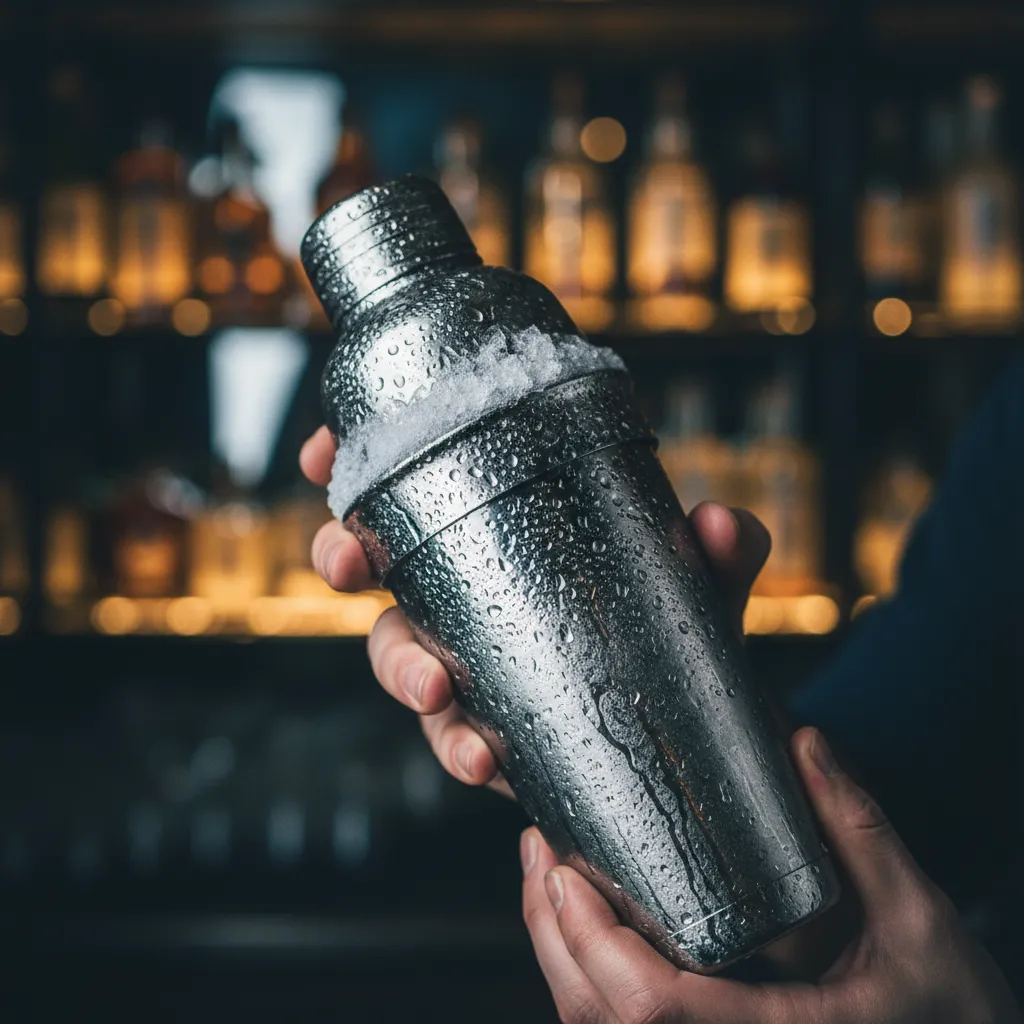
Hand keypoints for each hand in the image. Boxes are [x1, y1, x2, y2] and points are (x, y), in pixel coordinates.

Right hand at [300, 425, 770, 797]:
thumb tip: (721, 524)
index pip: (412, 484)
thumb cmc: (677, 620)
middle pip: (375, 565)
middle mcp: (467, 591)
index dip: (352, 465)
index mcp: (497, 529)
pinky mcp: (487, 728)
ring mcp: (471, 661)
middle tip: (349, 565)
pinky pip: (453, 736)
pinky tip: (480, 760)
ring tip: (435, 689)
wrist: (696, 717)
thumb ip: (722, 550)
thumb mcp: (700, 579)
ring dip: (400, 668)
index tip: (322, 455)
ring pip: (399, 655)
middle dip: (342, 557)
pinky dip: (458, 747)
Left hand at [520, 726, 1021, 1023]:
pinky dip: (589, 986)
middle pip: (603, 1023)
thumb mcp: (918, 918)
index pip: (653, 1009)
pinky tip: (587, 930)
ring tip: (548, 880)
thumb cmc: (955, 1012)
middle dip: (554, 938)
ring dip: (562, 959)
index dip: (592, 943)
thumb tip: (802, 742)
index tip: (563, 872)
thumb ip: (860, 831)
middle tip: (539, 856)